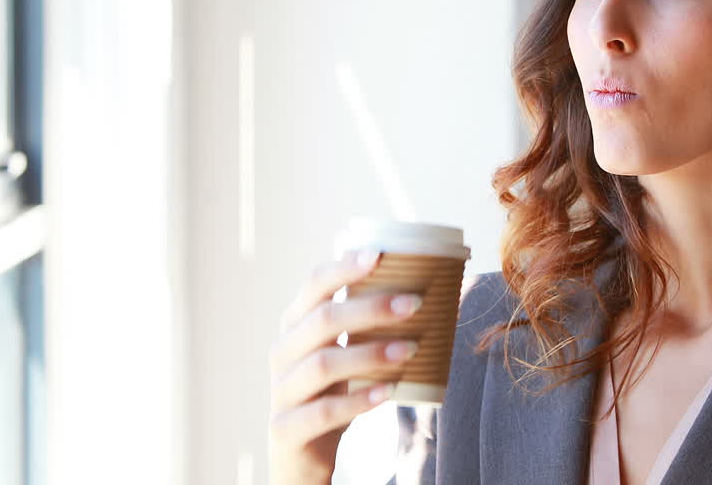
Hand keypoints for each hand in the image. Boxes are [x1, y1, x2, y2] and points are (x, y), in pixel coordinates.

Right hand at [267, 249, 423, 484]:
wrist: (301, 456)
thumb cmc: (331, 394)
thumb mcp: (343, 356)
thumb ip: (367, 329)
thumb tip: (430, 292)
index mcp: (294, 325)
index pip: (312, 285)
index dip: (343, 267)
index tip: (380, 256)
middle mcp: (282, 352)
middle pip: (322, 321)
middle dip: (370, 308)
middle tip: (415, 303)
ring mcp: (281, 391)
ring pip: (322, 364)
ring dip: (370, 353)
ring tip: (410, 349)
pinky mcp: (286, 429)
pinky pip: (323, 411)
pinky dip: (357, 401)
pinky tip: (387, 393)